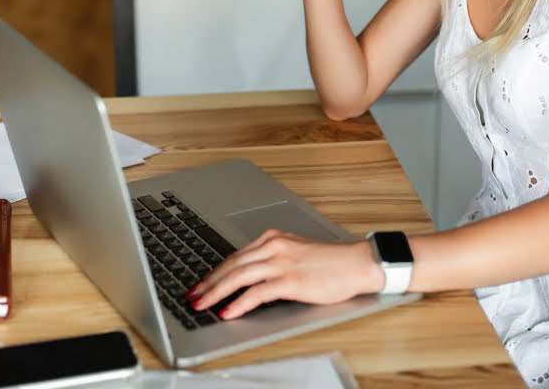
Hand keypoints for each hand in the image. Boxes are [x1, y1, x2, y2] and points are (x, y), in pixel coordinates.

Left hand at [185, 229, 384, 319]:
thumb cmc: (330, 262)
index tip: (200, 283)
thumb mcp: (295, 253)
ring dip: (216, 292)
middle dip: (208, 282)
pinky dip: (239, 303)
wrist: (356, 263)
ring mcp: (282, 262)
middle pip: (232, 264)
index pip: (235, 255)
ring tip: (201, 305)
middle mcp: (274, 246)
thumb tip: (247, 278)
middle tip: (191, 295)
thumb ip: (272, 259)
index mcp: (273, 237)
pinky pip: (257, 292)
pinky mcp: (291, 280)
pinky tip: (228, 312)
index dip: (214, 271)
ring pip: (239, 276)